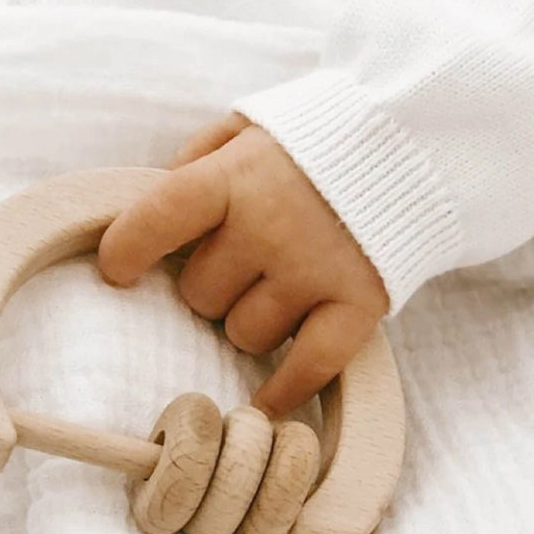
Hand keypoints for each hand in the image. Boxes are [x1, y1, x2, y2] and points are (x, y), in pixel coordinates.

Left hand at [98, 113, 388, 418]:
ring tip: (277, 290)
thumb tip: (153, 215)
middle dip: (209, 285)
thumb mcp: (246, 128)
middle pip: (200, 294)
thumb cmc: (315, 142)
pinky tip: (264, 404)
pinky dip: (283, 392)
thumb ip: (196, 164)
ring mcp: (316, 270)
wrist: (414, 143)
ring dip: (249, 321)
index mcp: (235, 177)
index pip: (156, 220)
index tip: (119, 271)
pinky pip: (306, 369)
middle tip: (240, 263)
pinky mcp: (359, 304)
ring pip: (244, 335)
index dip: (126, 252)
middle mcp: (271, 226)